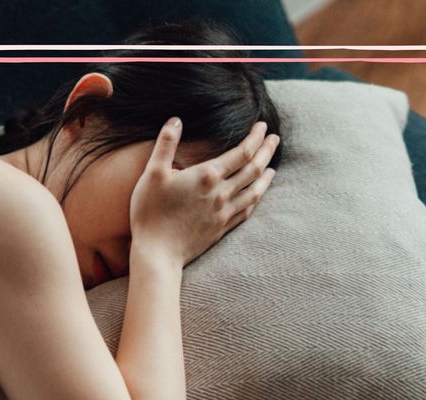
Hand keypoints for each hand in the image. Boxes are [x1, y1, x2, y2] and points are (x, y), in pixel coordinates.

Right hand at [128, 117, 278, 266]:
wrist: (157, 252)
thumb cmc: (150, 212)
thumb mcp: (152, 173)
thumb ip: (165, 144)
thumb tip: (176, 120)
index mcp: (207, 176)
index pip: (242, 152)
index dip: (255, 138)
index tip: (262, 126)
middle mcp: (221, 193)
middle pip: (253, 169)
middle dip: (266, 151)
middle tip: (275, 139)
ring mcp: (224, 213)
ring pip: (254, 191)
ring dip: (266, 176)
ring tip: (272, 167)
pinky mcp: (221, 229)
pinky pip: (246, 211)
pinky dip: (256, 199)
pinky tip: (257, 195)